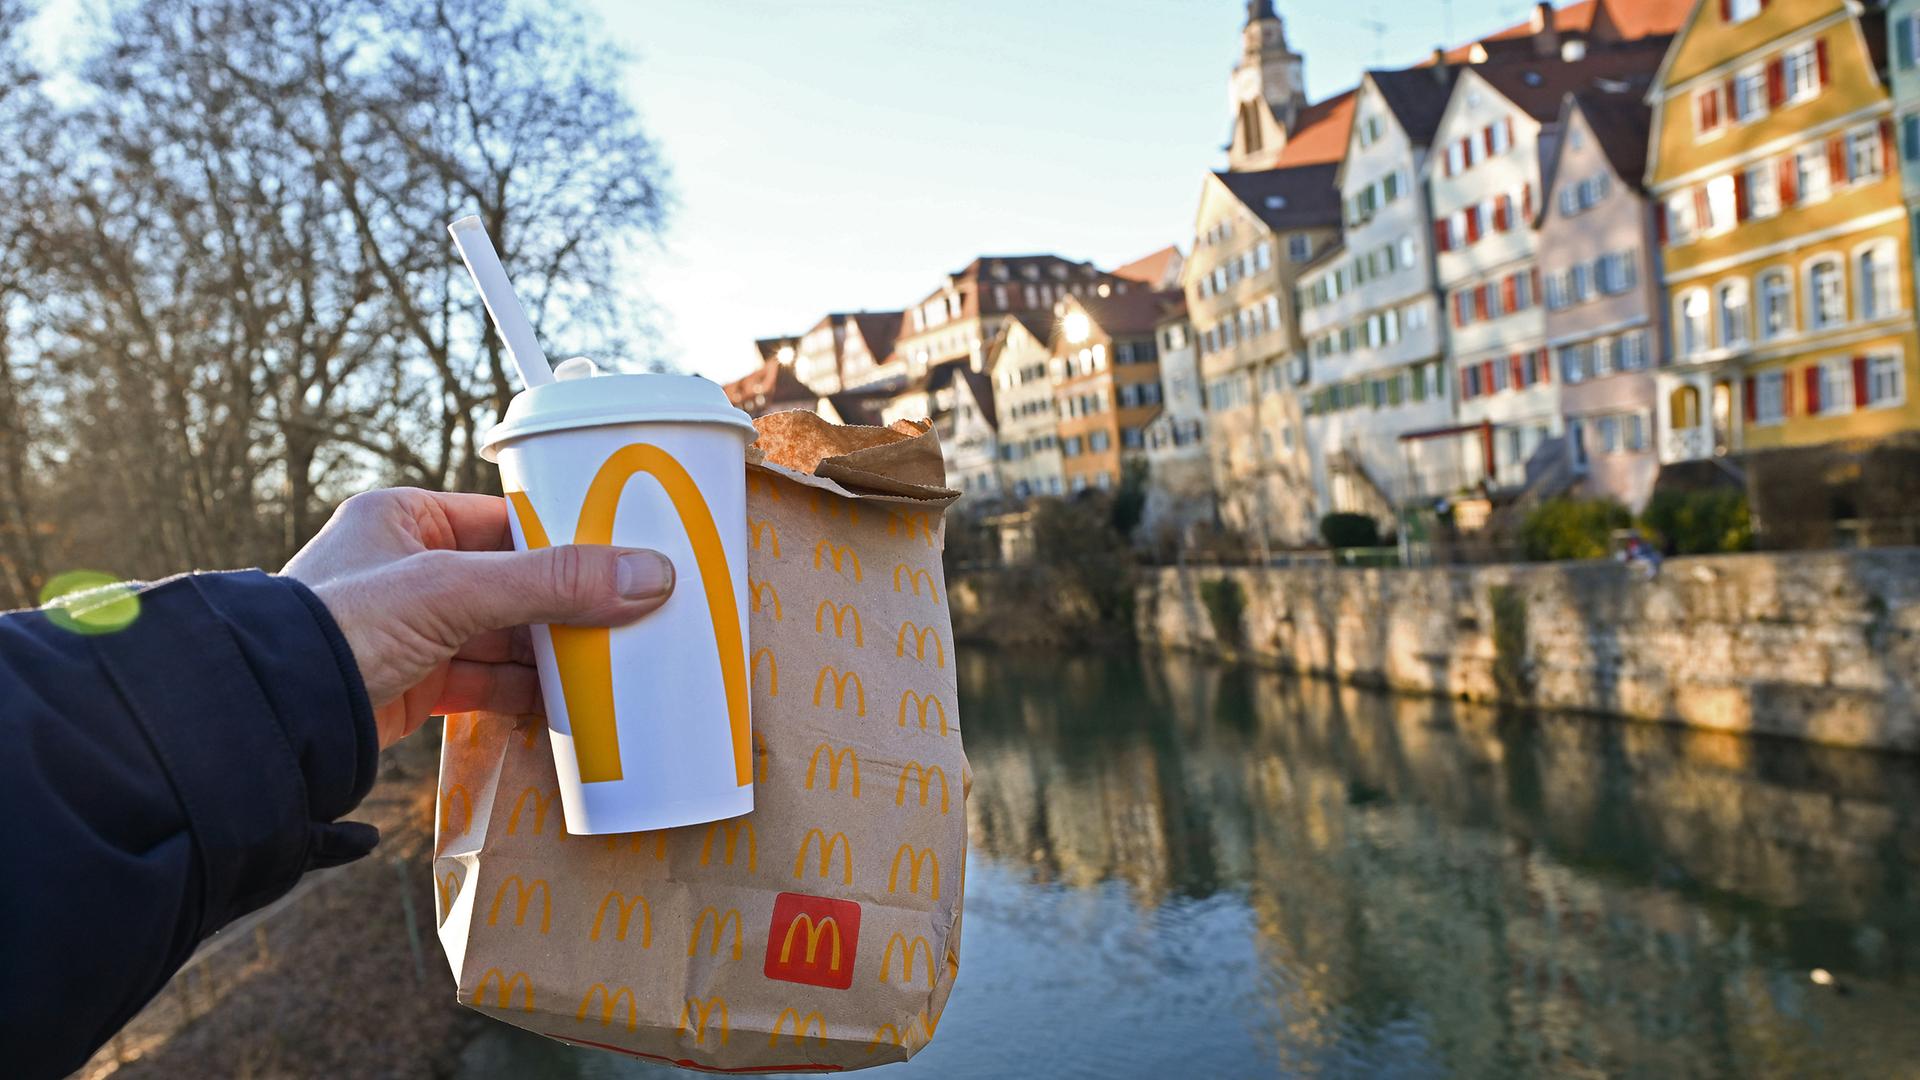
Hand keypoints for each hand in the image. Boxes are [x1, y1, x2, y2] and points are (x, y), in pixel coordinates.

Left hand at [283, 488, 673, 747]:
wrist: (267, 720)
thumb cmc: (338, 628)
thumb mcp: (451, 590)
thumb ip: (551, 581)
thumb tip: (650, 574)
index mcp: (405, 519)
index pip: (509, 521)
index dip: (569, 539)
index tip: (628, 556)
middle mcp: (407, 570)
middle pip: (515, 583)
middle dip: (569, 605)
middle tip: (636, 615)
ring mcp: (412, 631)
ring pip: (506, 637)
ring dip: (554, 654)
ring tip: (616, 663)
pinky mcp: (415, 686)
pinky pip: (488, 682)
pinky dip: (529, 693)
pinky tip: (572, 703)